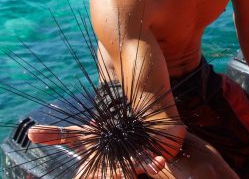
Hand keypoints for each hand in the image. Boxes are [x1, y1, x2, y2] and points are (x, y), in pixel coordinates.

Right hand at [28, 125, 165, 177]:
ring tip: (154, 166)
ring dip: (145, 167)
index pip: (92, 175)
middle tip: (121, 173)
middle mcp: (114, 168)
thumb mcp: (78, 136)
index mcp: (98, 167)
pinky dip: (155, 163)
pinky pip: (151, 163)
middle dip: (119, 174)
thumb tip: (31, 133)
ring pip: (136, 168)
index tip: (95, 175)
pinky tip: (160, 161)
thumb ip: (58, 135)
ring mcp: (131, 164)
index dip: (92, 175)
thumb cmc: (98, 138)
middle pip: (116, 174)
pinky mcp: (145, 157)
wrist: (121, 131)